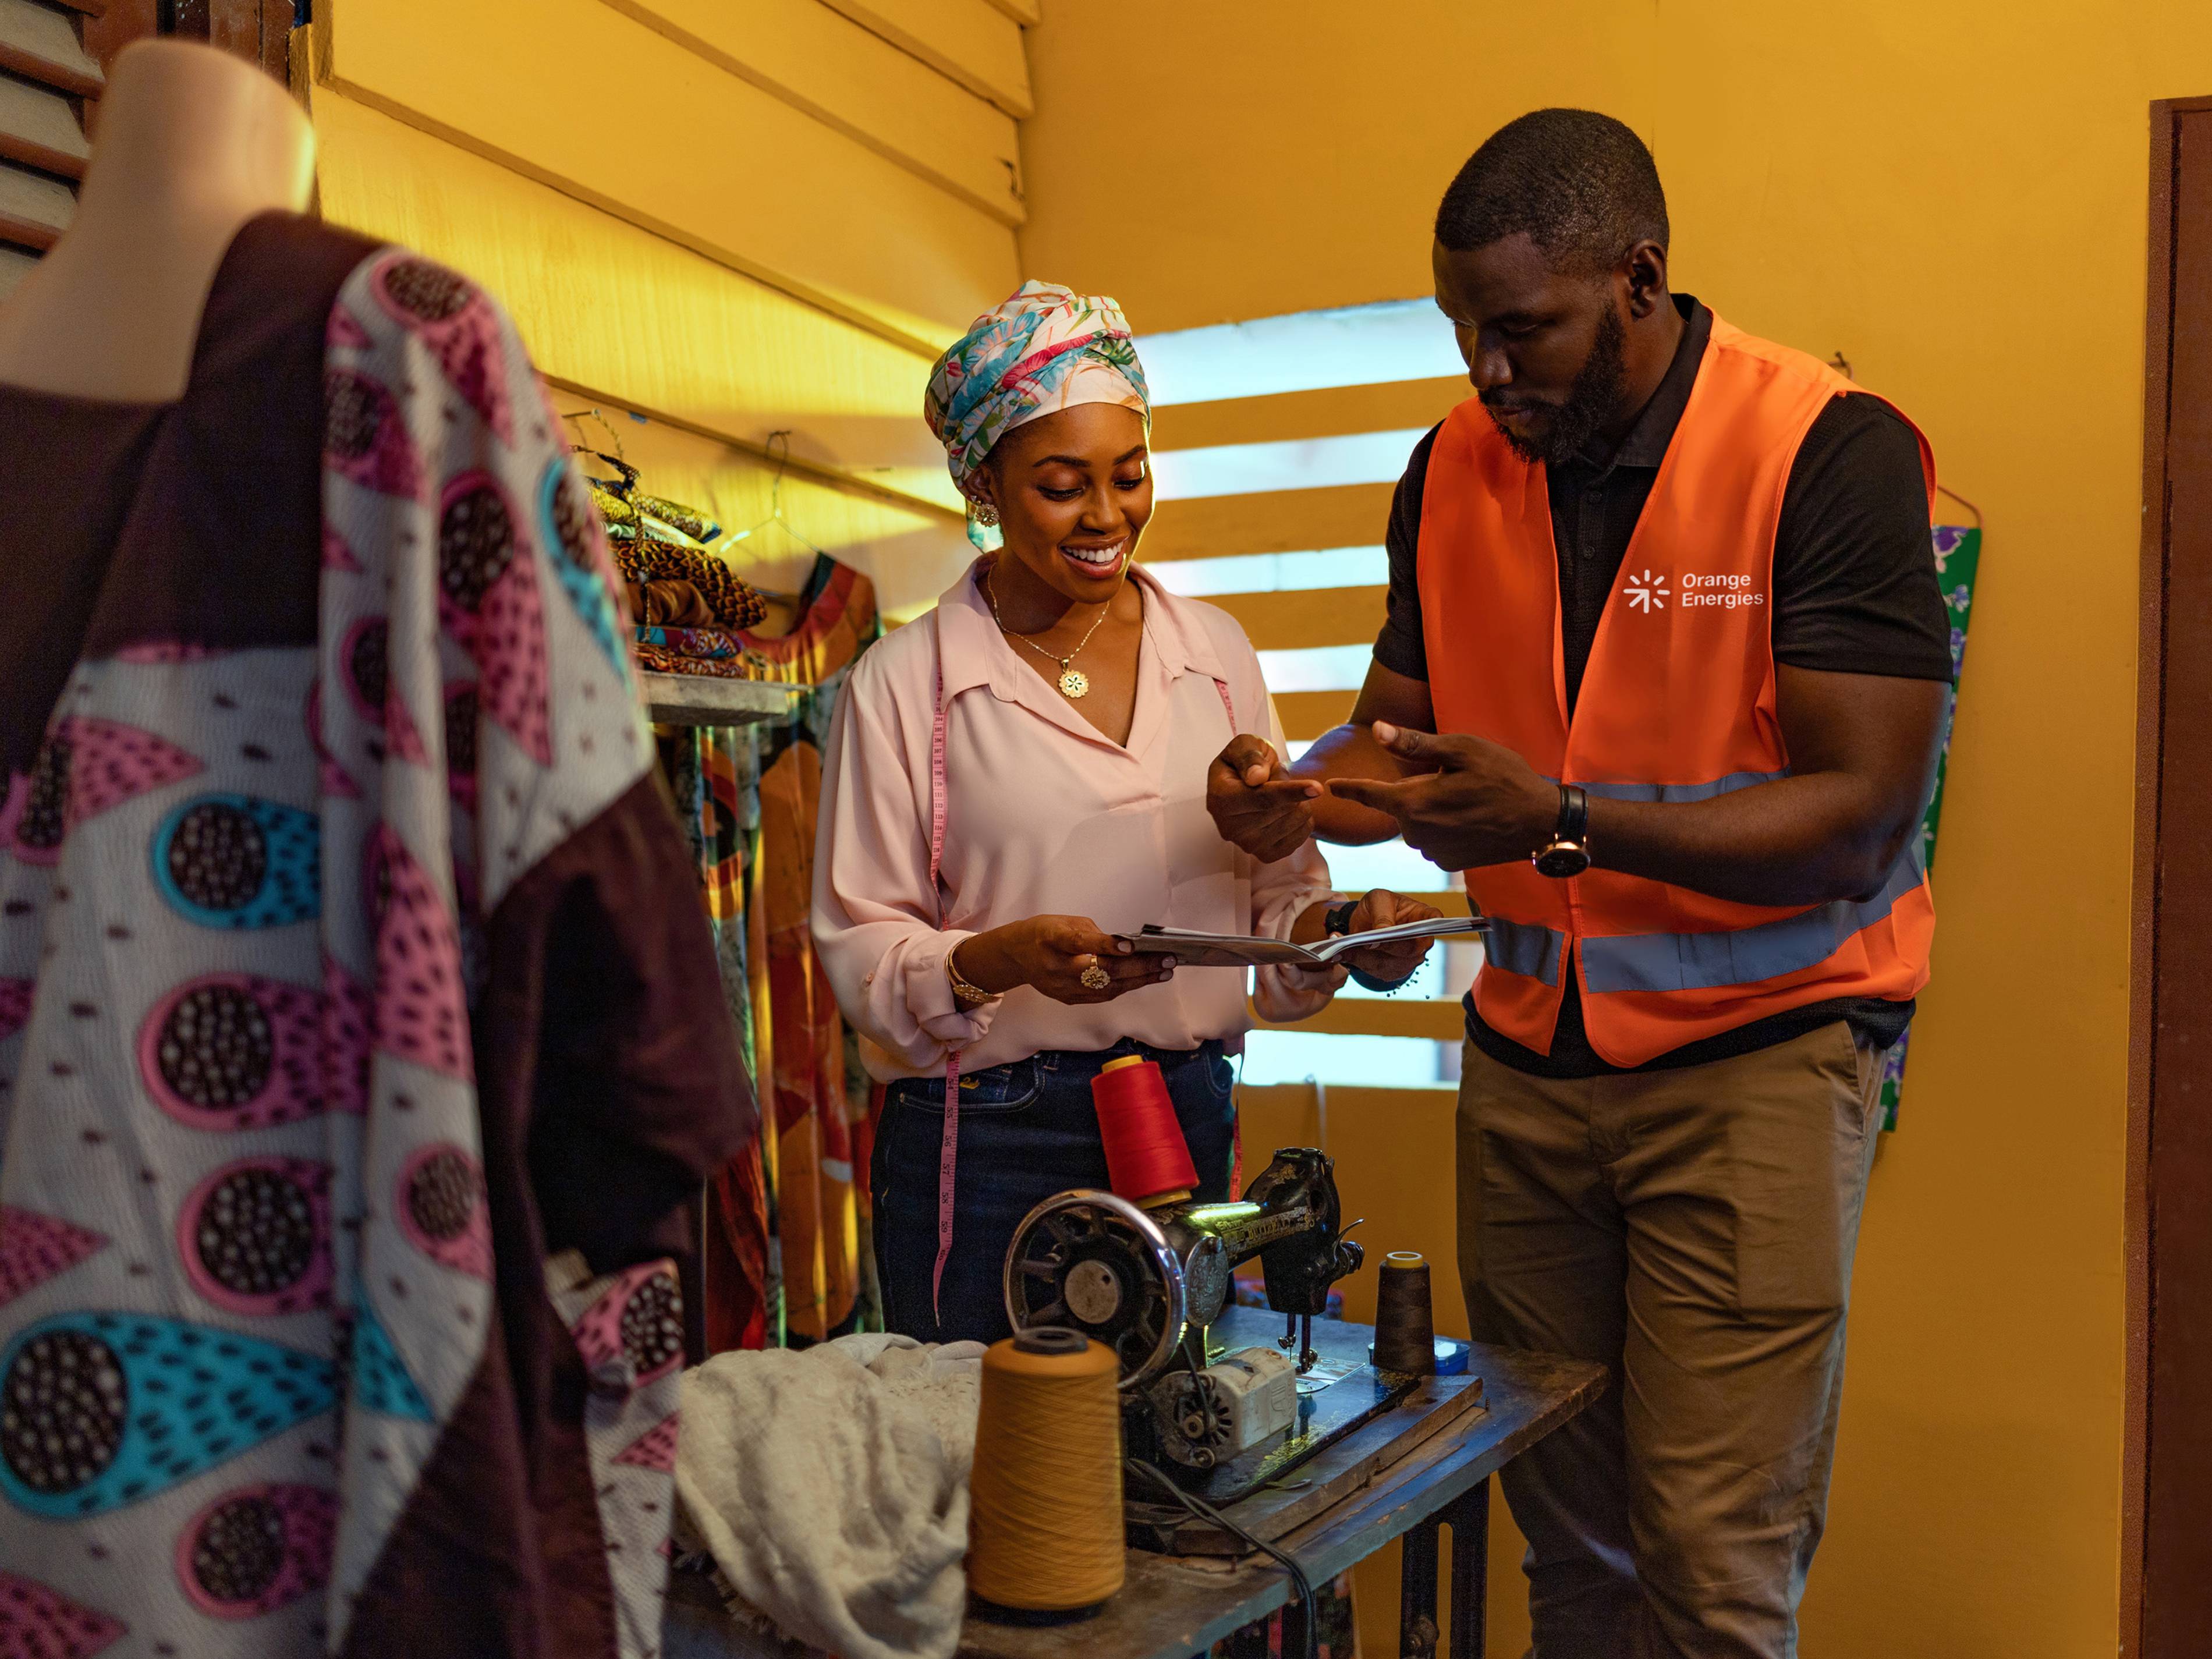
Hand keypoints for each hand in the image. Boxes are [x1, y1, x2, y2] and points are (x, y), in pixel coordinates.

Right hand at [957, 916, 1174, 1005]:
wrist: (1016, 956)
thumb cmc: (1044, 932)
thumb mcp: (1064, 921)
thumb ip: (1093, 934)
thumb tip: (1127, 946)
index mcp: (1052, 940)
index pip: (1080, 944)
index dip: (1106, 945)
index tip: (1131, 945)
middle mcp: (1057, 968)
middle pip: (1102, 971)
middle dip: (1139, 966)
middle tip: (1167, 959)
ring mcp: (1063, 988)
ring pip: (1108, 987)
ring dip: (1140, 979)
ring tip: (1165, 970)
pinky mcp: (1069, 999)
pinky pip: (1103, 995)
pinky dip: (1127, 986)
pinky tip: (1146, 978)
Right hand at [1207, 734, 1321, 862]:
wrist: (1245, 785)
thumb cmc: (1246, 761)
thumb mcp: (1244, 745)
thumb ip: (1249, 756)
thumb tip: (1256, 778)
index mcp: (1220, 799)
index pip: (1262, 798)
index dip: (1291, 792)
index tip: (1317, 788)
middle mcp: (1230, 828)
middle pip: (1283, 809)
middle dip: (1291, 786)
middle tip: (1276, 777)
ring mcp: (1248, 845)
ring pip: (1296, 820)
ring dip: (1298, 801)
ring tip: (1280, 793)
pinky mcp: (1266, 855)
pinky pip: (1302, 835)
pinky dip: (1302, 819)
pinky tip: (1287, 809)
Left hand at [1326, 723, 1556, 869]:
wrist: (1542, 822)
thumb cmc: (1505, 779)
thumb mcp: (1461, 750)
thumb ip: (1414, 744)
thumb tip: (1377, 730)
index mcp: (1414, 804)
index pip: (1370, 795)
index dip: (1349, 789)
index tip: (1329, 787)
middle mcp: (1417, 834)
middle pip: (1401, 806)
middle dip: (1417, 791)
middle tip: (1456, 780)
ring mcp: (1433, 853)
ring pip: (1418, 823)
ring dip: (1433, 810)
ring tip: (1469, 799)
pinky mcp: (1450, 864)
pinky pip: (1435, 839)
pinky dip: (1446, 827)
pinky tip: (1472, 818)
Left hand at [1337, 888, 1444, 982]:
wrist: (1364, 922)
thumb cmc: (1376, 906)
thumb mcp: (1377, 900)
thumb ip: (1382, 914)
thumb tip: (1383, 932)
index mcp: (1422, 916)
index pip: (1434, 920)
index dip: (1430, 925)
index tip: (1418, 927)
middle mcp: (1422, 940)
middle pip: (1409, 949)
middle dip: (1385, 946)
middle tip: (1365, 942)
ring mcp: (1410, 959)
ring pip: (1391, 963)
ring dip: (1365, 957)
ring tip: (1343, 947)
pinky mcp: (1395, 971)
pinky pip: (1377, 971)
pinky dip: (1358, 963)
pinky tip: (1343, 954)